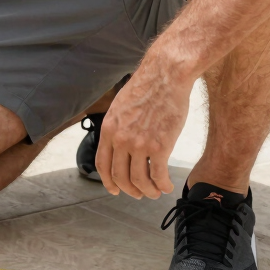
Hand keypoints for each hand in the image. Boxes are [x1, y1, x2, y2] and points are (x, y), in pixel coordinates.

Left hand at [94, 63, 188, 198]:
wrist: (165, 75)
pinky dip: (162, 185)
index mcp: (109, 129)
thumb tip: (120, 145)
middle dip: (130, 190)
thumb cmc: (148, 88)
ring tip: (156, 191)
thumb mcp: (122, 107)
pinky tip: (167, 185)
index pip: (103, 164)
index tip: (115, 190)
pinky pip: (158, 176)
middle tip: (139, 194)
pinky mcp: (160, 146)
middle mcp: (121, 139)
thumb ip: (118, 127)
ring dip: (148, 191)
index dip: (108, 181)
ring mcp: (139, 144)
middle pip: (120, 177)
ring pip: (140, 181)